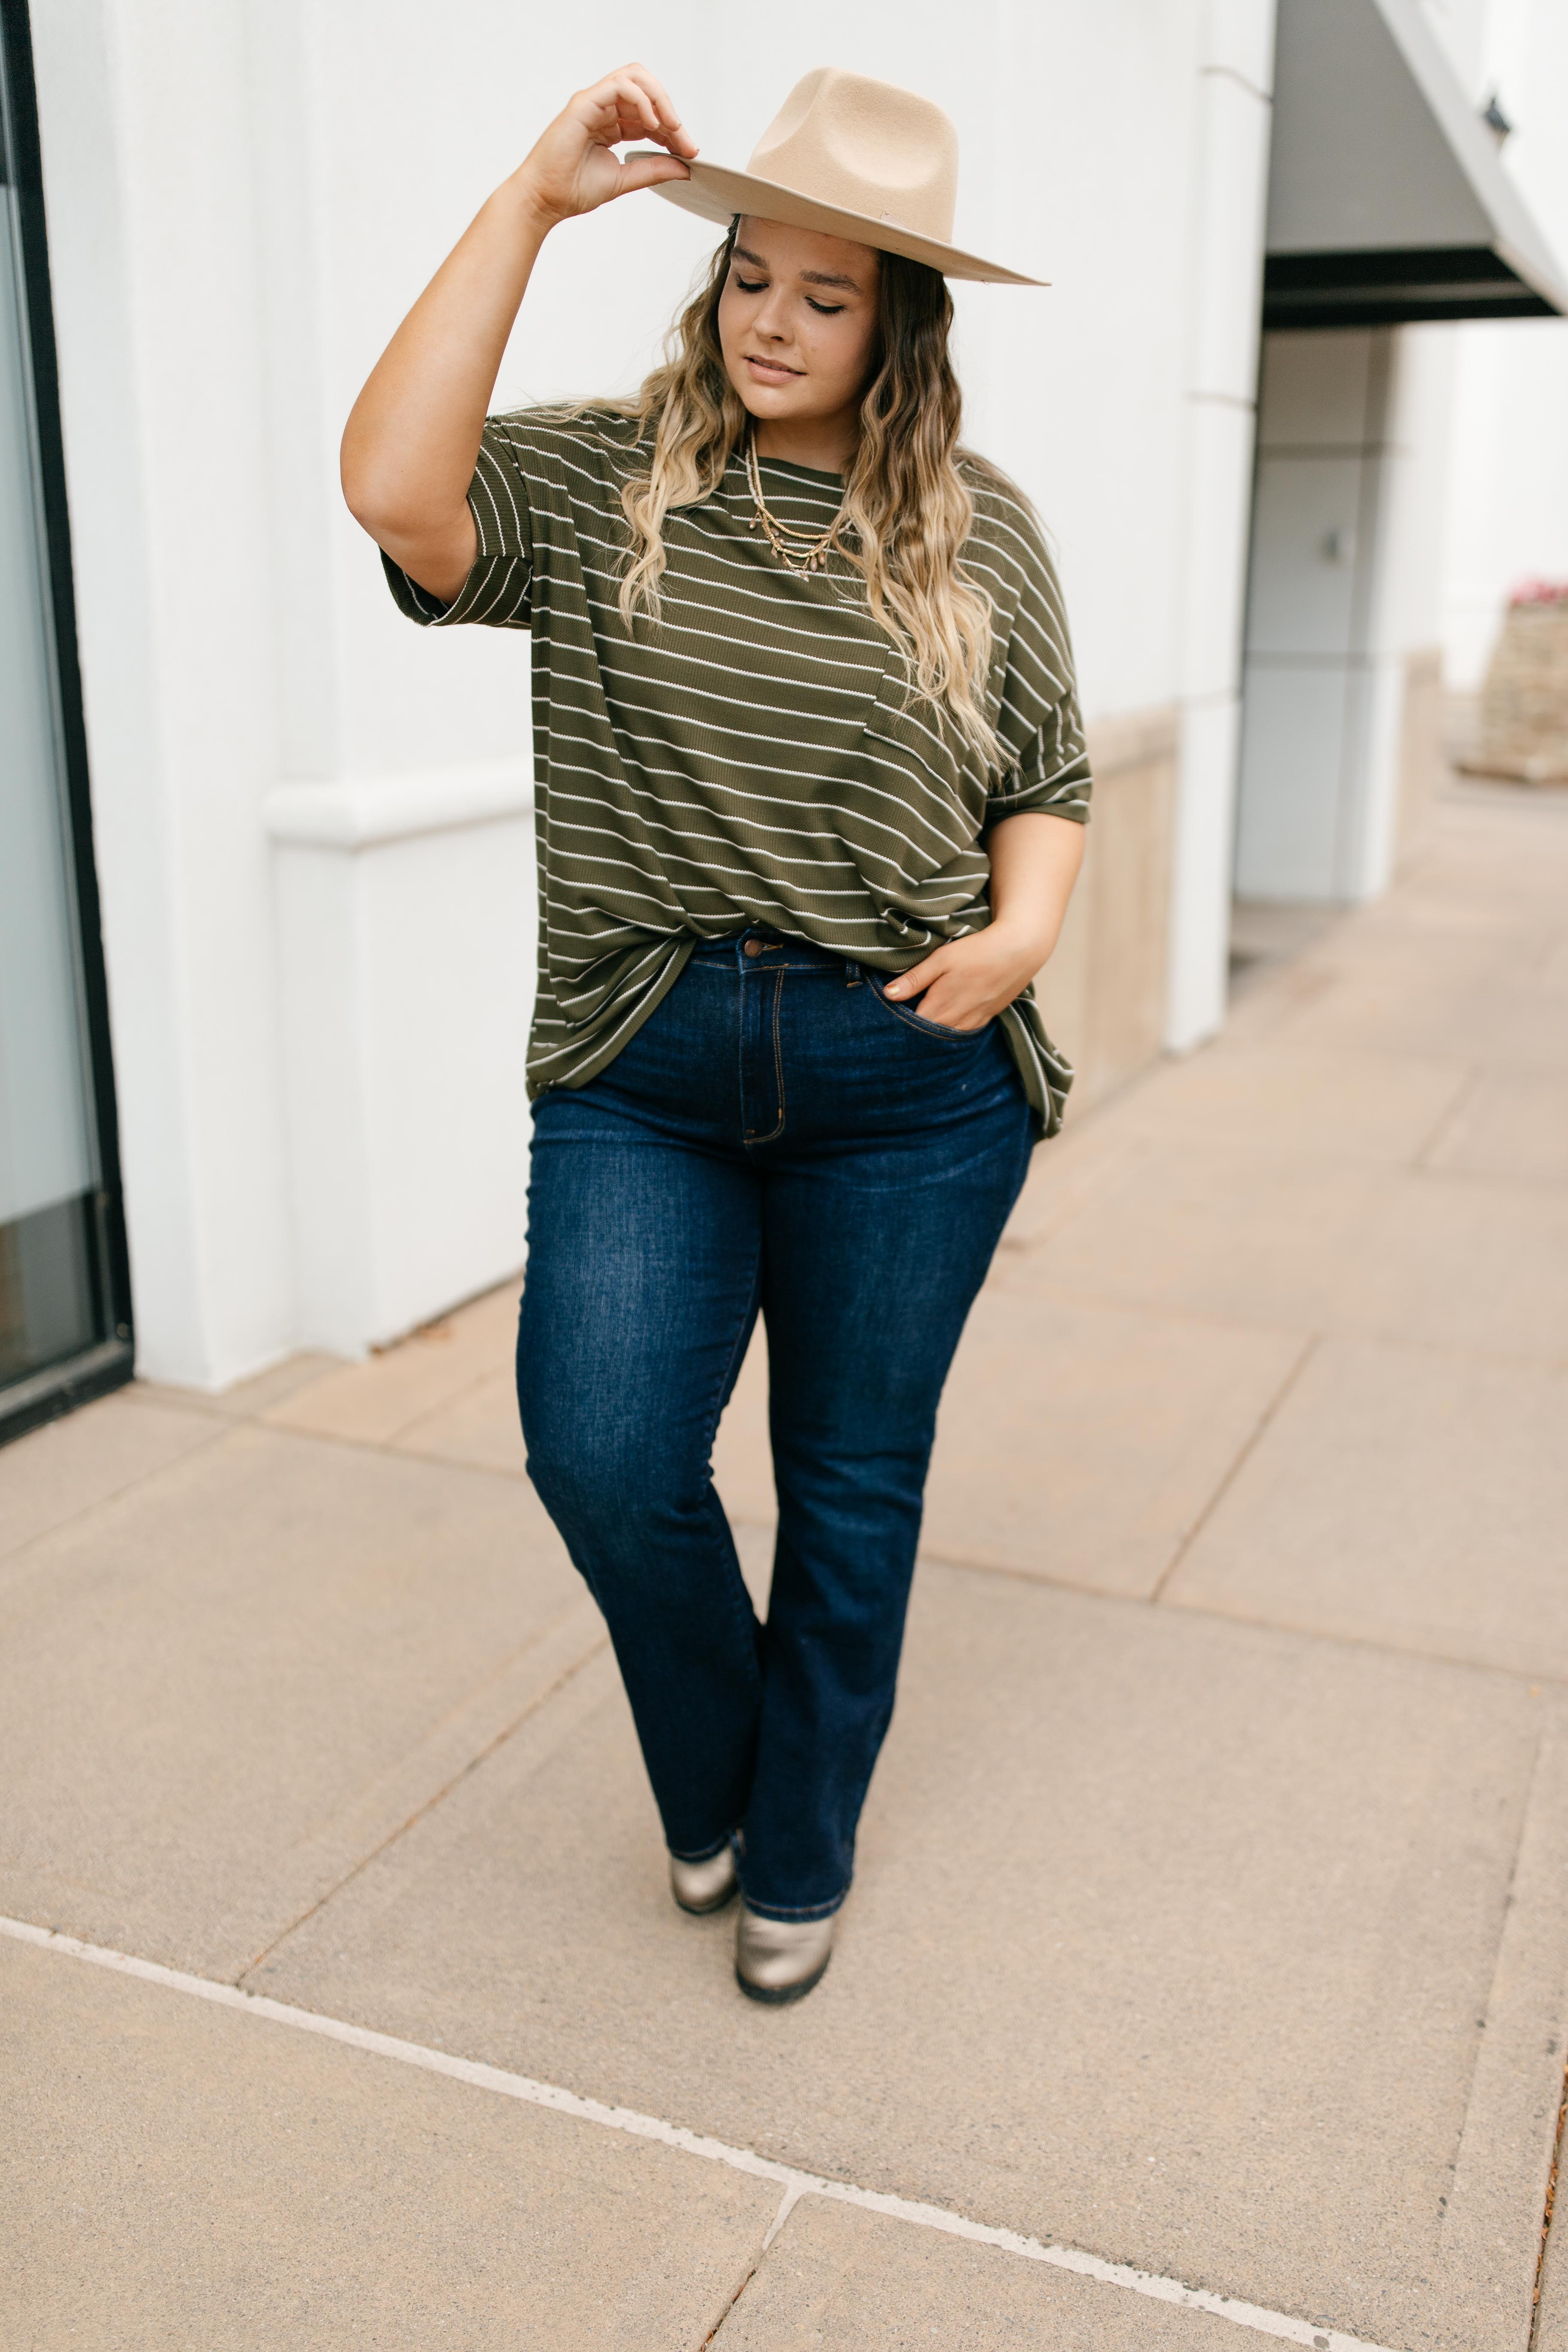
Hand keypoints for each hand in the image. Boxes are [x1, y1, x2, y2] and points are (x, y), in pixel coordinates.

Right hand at [515, 65, 696, 226]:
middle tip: (684, 139)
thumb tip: (684, 167)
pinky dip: (641, 100)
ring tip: (672, 127)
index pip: (649, 114)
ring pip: (634, 78)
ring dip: (659, 99)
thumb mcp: (625, 178)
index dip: (673, 129)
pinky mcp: (584, 103)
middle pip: (645, 89)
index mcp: (611, 124)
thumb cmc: (571, 189)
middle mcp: (603, 109)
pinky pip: (619, 86)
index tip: (689, 150)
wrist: (544, 199)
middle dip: (670, 111)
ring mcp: (593, 103)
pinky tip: (652, 124)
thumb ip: (653, 169)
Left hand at [883, 919, 1059, 1030]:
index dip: (897, 1023)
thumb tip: (888, 994)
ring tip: (922, 1017)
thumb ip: (915, 978)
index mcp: (940, 1007)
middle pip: (927, 1035)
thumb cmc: (977, 951)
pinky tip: (945, 1017)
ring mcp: (973, 1022)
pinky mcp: (985, 1019)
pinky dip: (950, 1028)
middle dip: (913, 1029)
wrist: (1019, 951)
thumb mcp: (941, 959)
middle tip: (900, 1019)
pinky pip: (962, 1031)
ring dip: (932, 1030)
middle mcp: (956, 1021)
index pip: (911, 1027)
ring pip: (945, 1035)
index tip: (887, 1015)